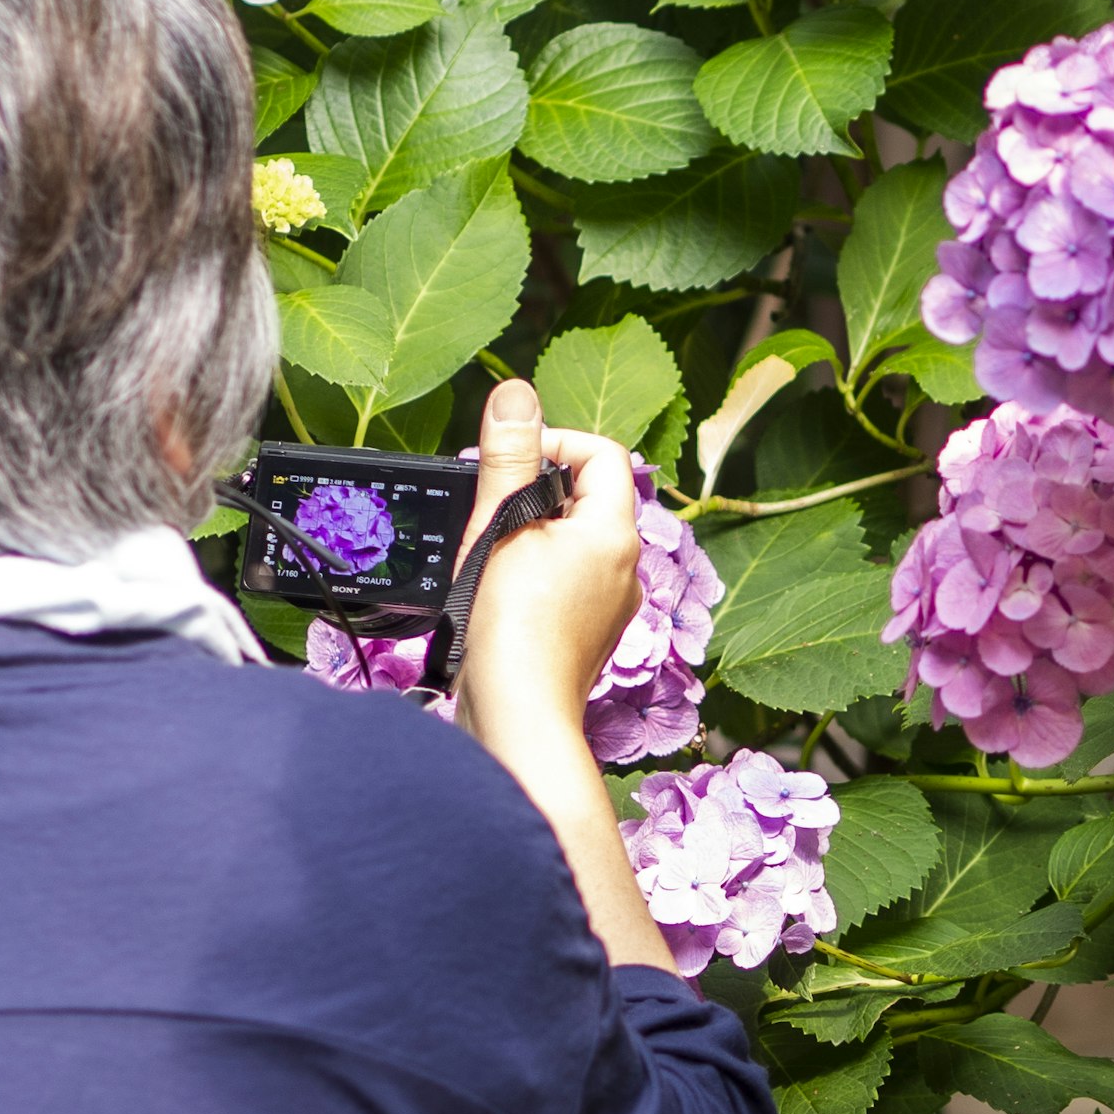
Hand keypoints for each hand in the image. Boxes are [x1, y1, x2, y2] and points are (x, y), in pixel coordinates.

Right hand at [450, 376, 642, 756]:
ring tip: (489, 555)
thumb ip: (510, 457)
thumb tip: (516, 394)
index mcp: (614, 533)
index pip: (603, 454)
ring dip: (529, 535)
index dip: (555, 442)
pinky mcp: (585, 635)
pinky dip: (531, 574)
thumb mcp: (502, 527)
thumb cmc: (512, 628)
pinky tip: (496, 594)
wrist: (518, 718)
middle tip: (489, 508)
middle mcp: (624, 568)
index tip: (508, 461)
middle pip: (587, 497)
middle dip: (535, 490)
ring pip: (572, 542)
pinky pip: (564, 582)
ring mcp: (609, 606)